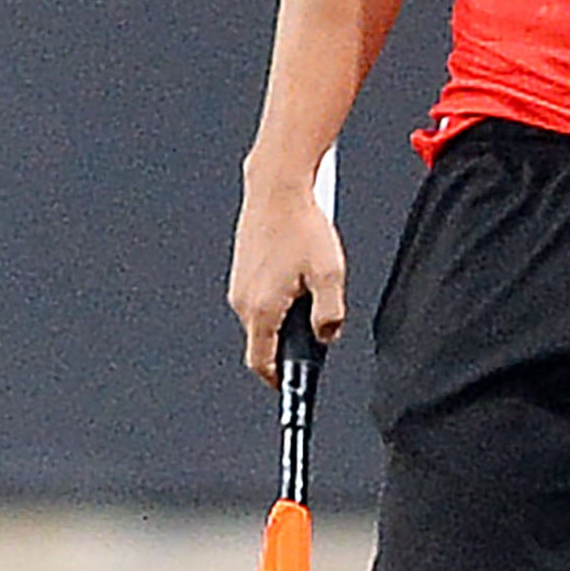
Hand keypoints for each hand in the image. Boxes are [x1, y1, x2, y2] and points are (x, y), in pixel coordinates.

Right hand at [228, 174, 346, 384]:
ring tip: (310, 288)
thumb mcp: (330, 275)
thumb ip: (330, 314)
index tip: (291, 385)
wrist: (277, 185)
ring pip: (262, 315)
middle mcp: (242, 299)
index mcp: (261, 309)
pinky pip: (259, 293)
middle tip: (317, 326)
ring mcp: (238, 282)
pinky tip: (297, 270)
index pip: (261, 363)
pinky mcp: (241, 266)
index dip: (278, 379)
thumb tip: (327, 335)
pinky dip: (277, 294)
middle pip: (263, 339)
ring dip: (284, 314)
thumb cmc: (301, 224)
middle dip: (289, 340)